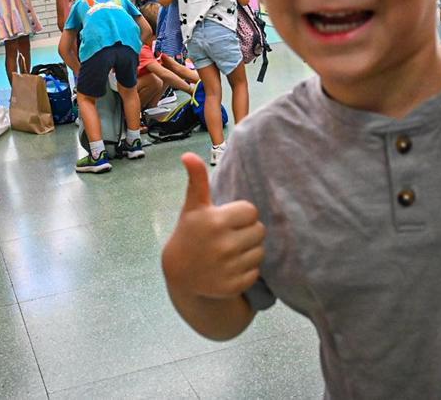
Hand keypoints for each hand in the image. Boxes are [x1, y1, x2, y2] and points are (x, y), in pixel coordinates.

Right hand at [162, 154, 265, 299]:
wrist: (180, 274)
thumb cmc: (190, 233)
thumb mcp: (193, 207)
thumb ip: (196, 180)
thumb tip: (188, 154)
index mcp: (215, 221)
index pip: (251, 211)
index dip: (241, 215)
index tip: (226, 220)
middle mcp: (222, 245)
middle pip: (259, 231)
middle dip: (247, 232)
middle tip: (230, 236)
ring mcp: (228, 267)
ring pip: (260, 252)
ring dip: (249, 251)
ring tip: (231, 252)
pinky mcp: (233, 285)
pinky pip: (256, 272)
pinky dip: (247, 271)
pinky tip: (231, 268)